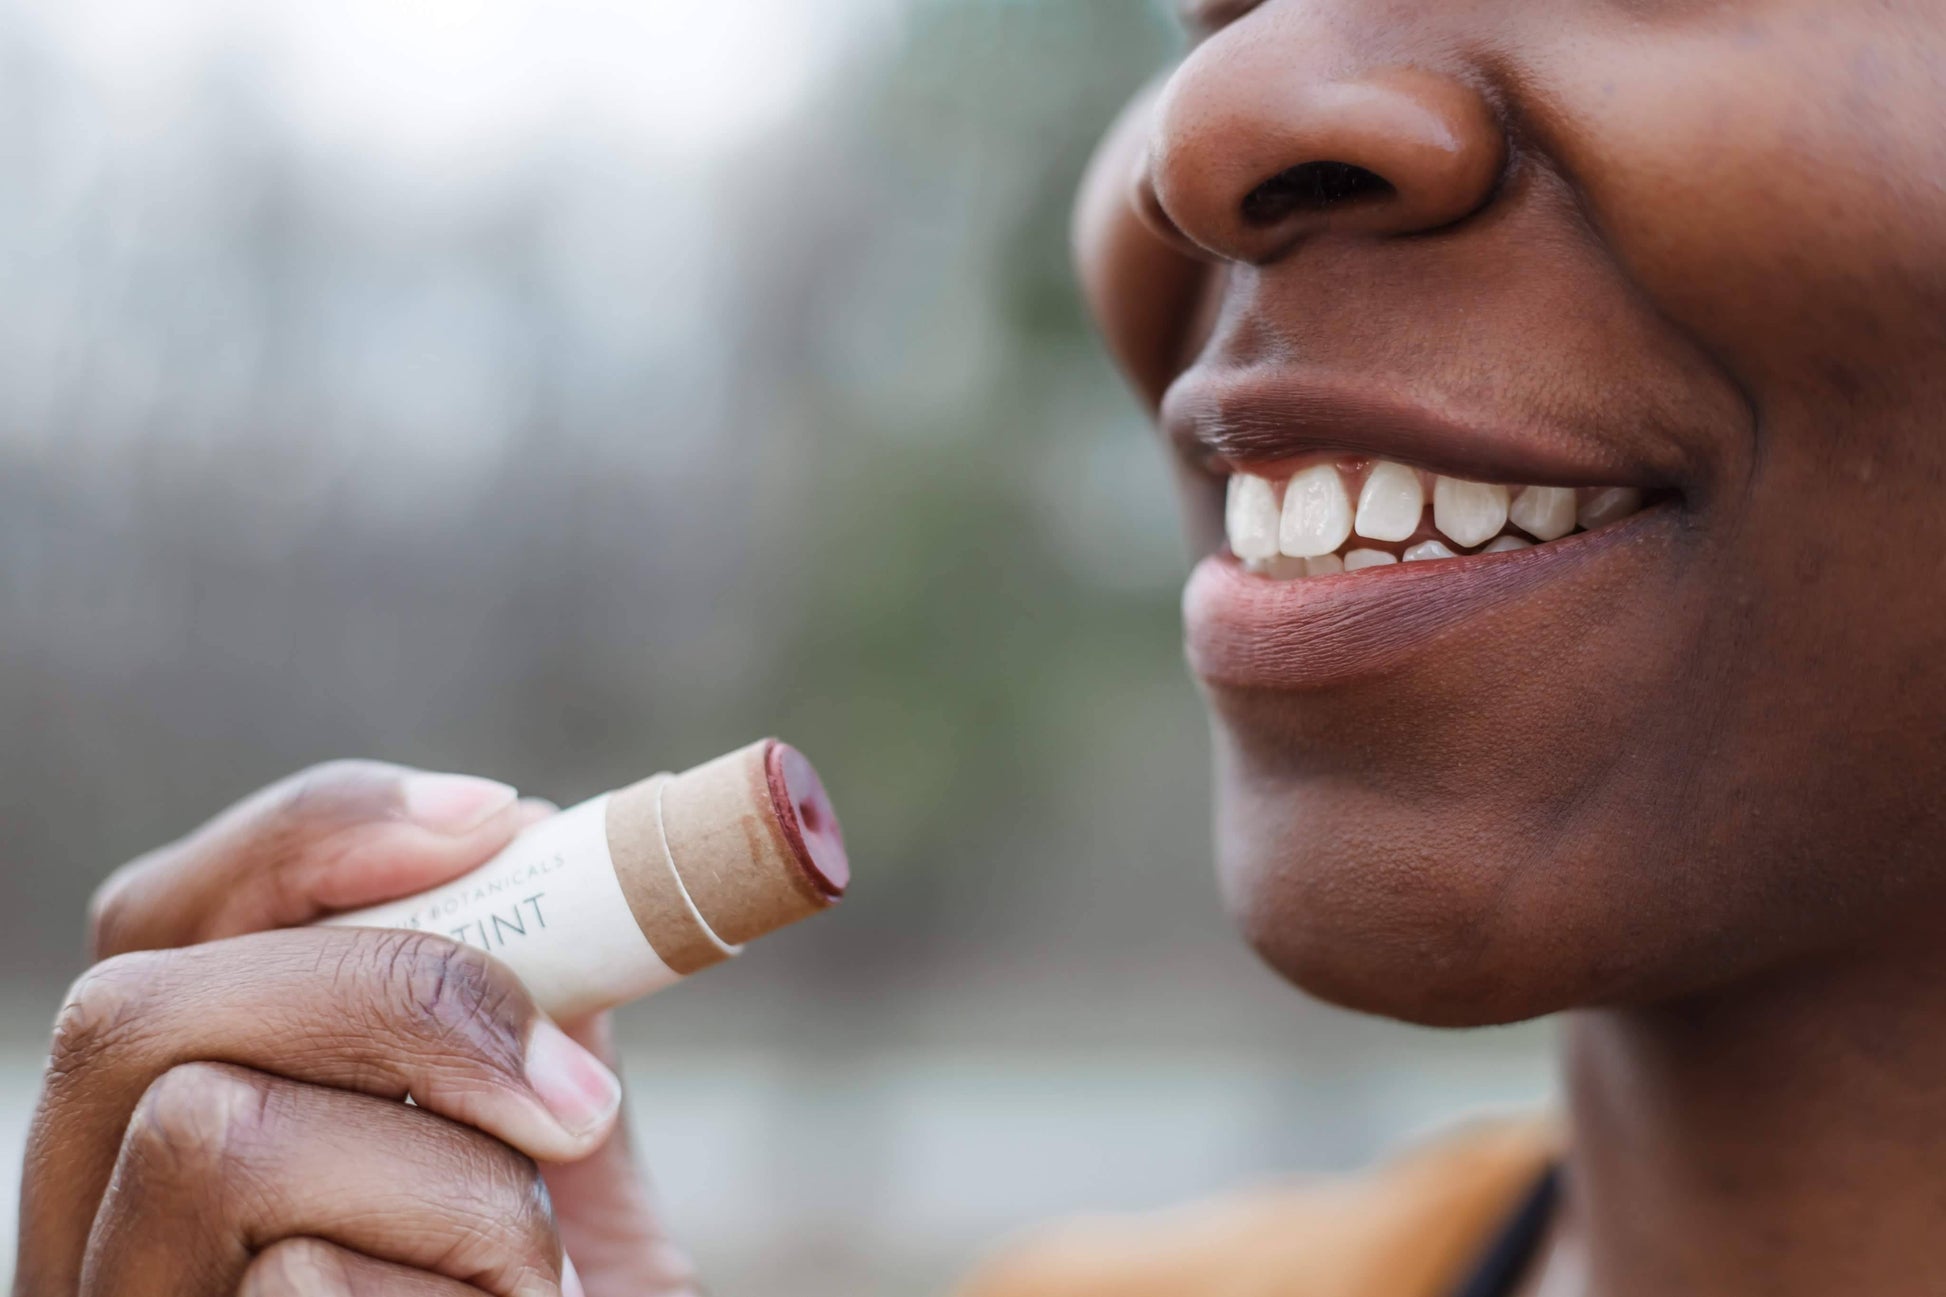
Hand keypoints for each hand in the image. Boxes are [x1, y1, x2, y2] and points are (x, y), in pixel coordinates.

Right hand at [16, 761, 703, 1295]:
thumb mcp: (530, 1135)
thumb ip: (518, 1007)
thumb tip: (530, 844)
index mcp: (161, 1110)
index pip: (159, 914)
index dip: (321, 835)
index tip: (501, 817)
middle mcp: (86, 1216)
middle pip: (144, 1006)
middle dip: (402, 991)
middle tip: (572, 1086)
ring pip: (212, 1133)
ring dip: (449, 1179)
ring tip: (532, 1267)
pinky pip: (304, 1288)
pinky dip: (461, 1290)